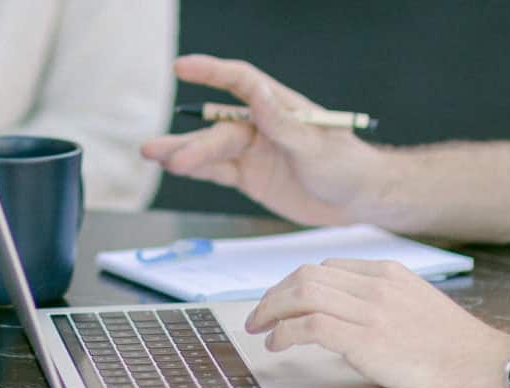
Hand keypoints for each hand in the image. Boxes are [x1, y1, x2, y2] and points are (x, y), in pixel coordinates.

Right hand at [141, 55, 385, 225]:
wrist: (357, 200)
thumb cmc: (346, 166)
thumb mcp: (316, 146)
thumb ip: (283, 124)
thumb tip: (258, 95)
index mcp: (281, 107)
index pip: (242, 83)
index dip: (211, 72)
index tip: (181, 67)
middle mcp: (262, 125)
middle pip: (220, 128)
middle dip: (192, 141)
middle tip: (164, 153)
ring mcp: (254, 151)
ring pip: (212, 149)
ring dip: (183, 151)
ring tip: (152, 153)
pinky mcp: (250, 176)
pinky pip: (217, 171)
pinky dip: (195, 170)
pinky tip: (172, 166)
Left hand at [247, 259, 509, 387]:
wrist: (476, 364)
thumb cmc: (447, 343)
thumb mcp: (414, 301)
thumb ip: (379, 297)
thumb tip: (339, 305)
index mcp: (387, 272)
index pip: (326, 268)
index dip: (294, 284)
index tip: (281, 301)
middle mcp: (376, 285)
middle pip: (306, 276)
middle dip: (274, 295)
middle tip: (259, 315)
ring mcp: (371, 311)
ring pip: (302, 295)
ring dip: (272, 312)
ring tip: (261, 328)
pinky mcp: (366, 339)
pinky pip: (310, 326)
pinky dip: (285, 333)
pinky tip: (278, 344)